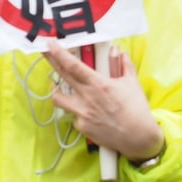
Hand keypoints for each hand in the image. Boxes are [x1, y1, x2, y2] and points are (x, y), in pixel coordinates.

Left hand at [43, 40, 163, 160]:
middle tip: (43, 51)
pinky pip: (73, 115)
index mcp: (98, 84)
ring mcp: (82, 113)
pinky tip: (84, 109)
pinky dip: (76, 110)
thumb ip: (124, 65)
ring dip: (56, 90)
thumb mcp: (132, 83)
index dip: (59, 53)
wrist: (138, 138)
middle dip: (50, 60)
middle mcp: (87, 97)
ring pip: (58, 99)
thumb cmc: (137, 109)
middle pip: (61, 75)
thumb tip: (121, 53)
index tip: (50, 43)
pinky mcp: (82, 127)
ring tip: (57, 85)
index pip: (73, 66)